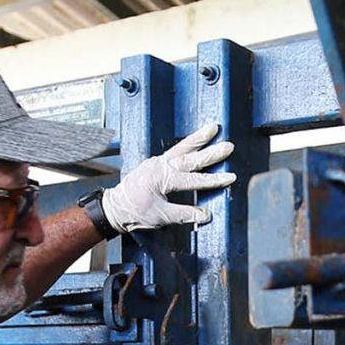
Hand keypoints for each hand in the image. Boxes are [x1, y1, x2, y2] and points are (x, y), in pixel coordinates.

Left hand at [101, 122, 235, 231]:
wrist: (114, 208)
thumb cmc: (134, 213)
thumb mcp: (160, 217)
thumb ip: (184, 214)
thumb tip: (206, 215)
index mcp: (162, 179)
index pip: (193, 179)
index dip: (213, 180)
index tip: (230, 178)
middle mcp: (160, 166)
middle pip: (190, 158)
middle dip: (210, 153)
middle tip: (228, 146)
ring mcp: (157, 162)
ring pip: (181, 148)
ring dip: (198, 138)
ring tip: (213, 127)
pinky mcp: (155, 163)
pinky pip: (174, 150)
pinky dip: (186, 144)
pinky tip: (196, 140)